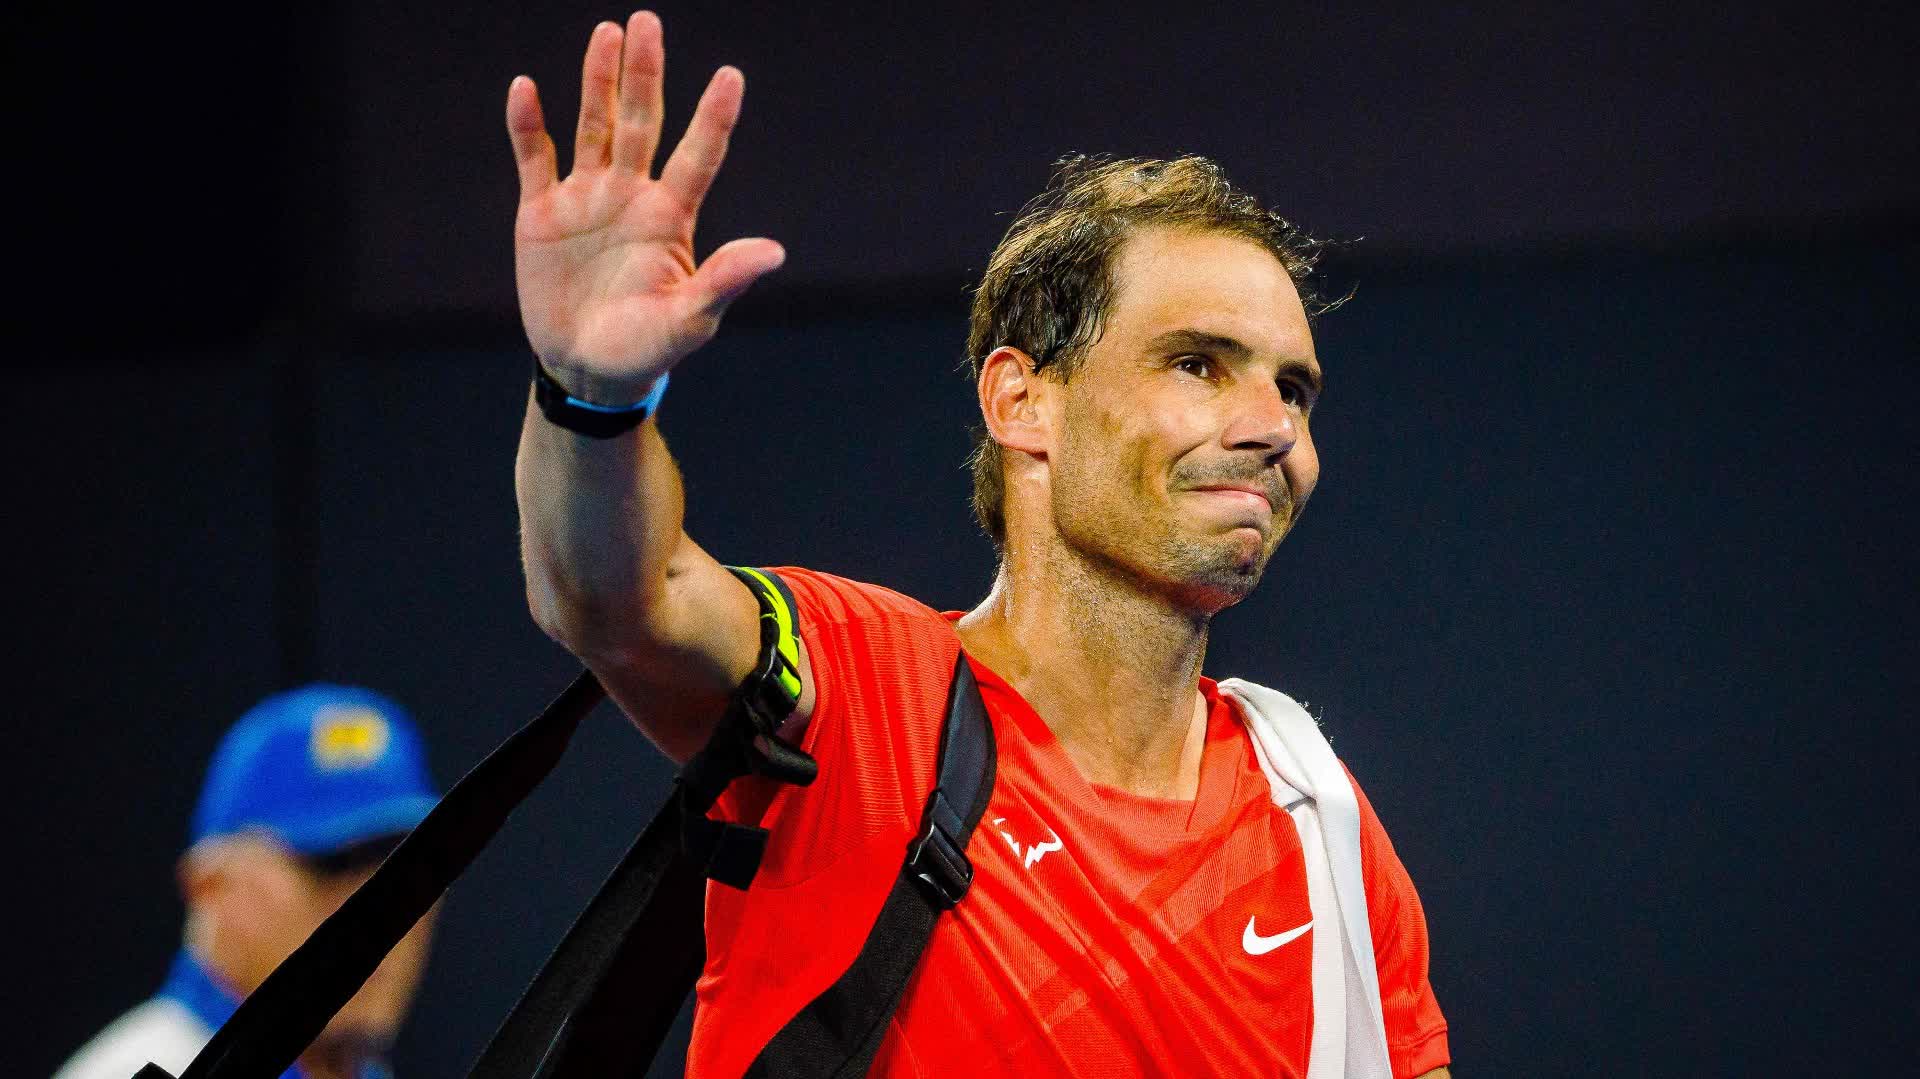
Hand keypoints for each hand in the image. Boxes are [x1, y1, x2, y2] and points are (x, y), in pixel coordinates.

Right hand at [506, 11, 783, 401]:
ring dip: (596, 82)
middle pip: (641, 123)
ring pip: (593, 127)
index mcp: (672, 217)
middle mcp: (632, 195)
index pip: (699, 156)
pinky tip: (527, 89)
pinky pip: (535, 158)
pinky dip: (528, 126)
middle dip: (644, 74)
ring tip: (607, 33)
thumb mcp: (689, 321)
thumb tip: (775, 252)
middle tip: (647, 22)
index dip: (713, 118)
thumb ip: (724, 282)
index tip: (731, 76)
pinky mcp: (542, 212)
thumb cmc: (647, 349)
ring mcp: (587, 198)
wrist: (586, 368)